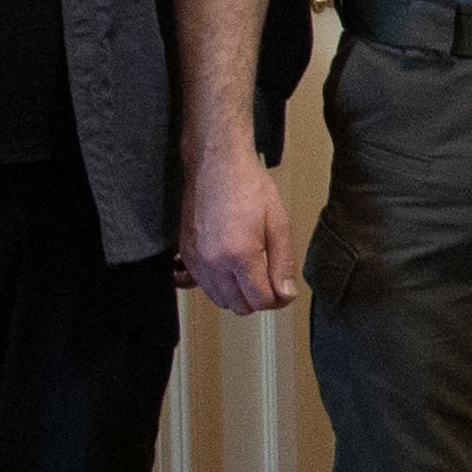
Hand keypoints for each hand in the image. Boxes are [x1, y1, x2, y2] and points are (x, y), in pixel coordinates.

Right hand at [178, 140, 298, 314]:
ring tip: (253, 273)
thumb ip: (282, 264)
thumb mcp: (278, 224)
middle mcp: (213, 262)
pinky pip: (201, 285)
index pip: (260, 300)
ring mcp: (195, 259)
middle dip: (258, 299)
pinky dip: (217, 285)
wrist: (217, 165)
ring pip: (219, 299)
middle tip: (271, 282)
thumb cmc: (248, 187)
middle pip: (239, 306)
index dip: (277, 300)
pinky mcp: (185, 253)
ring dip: (238, 295)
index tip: (285, 291)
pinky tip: (229, 271)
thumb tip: (286, 294)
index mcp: (239, 255)